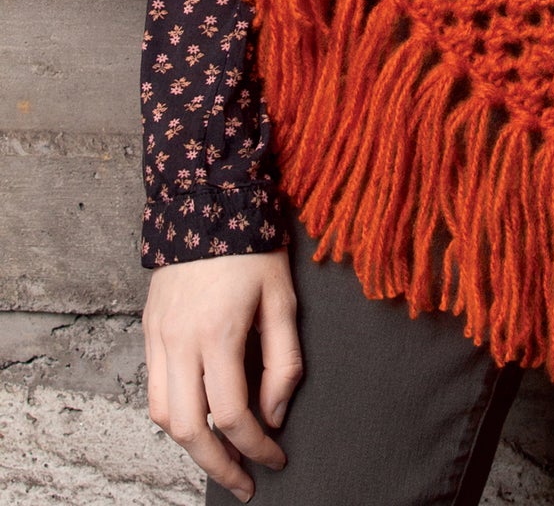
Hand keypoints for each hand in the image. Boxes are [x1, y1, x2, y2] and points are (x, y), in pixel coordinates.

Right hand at [143, 249, 299, 500]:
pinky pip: (153, 390)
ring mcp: (159, 337)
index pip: (233, 414)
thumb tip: (274, 415)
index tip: (277, 458)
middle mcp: (181, 342)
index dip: (257, 446)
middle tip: (245, 482)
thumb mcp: (283, 298)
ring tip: (222, 456)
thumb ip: (283, 362)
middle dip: (218, 465)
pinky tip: (200, 417)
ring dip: (191, 445)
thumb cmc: (254, 245)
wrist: (208, 197)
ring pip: (163, 416)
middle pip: (189, 429)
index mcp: (219, 333)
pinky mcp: (149, 330)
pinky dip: (174, 415)